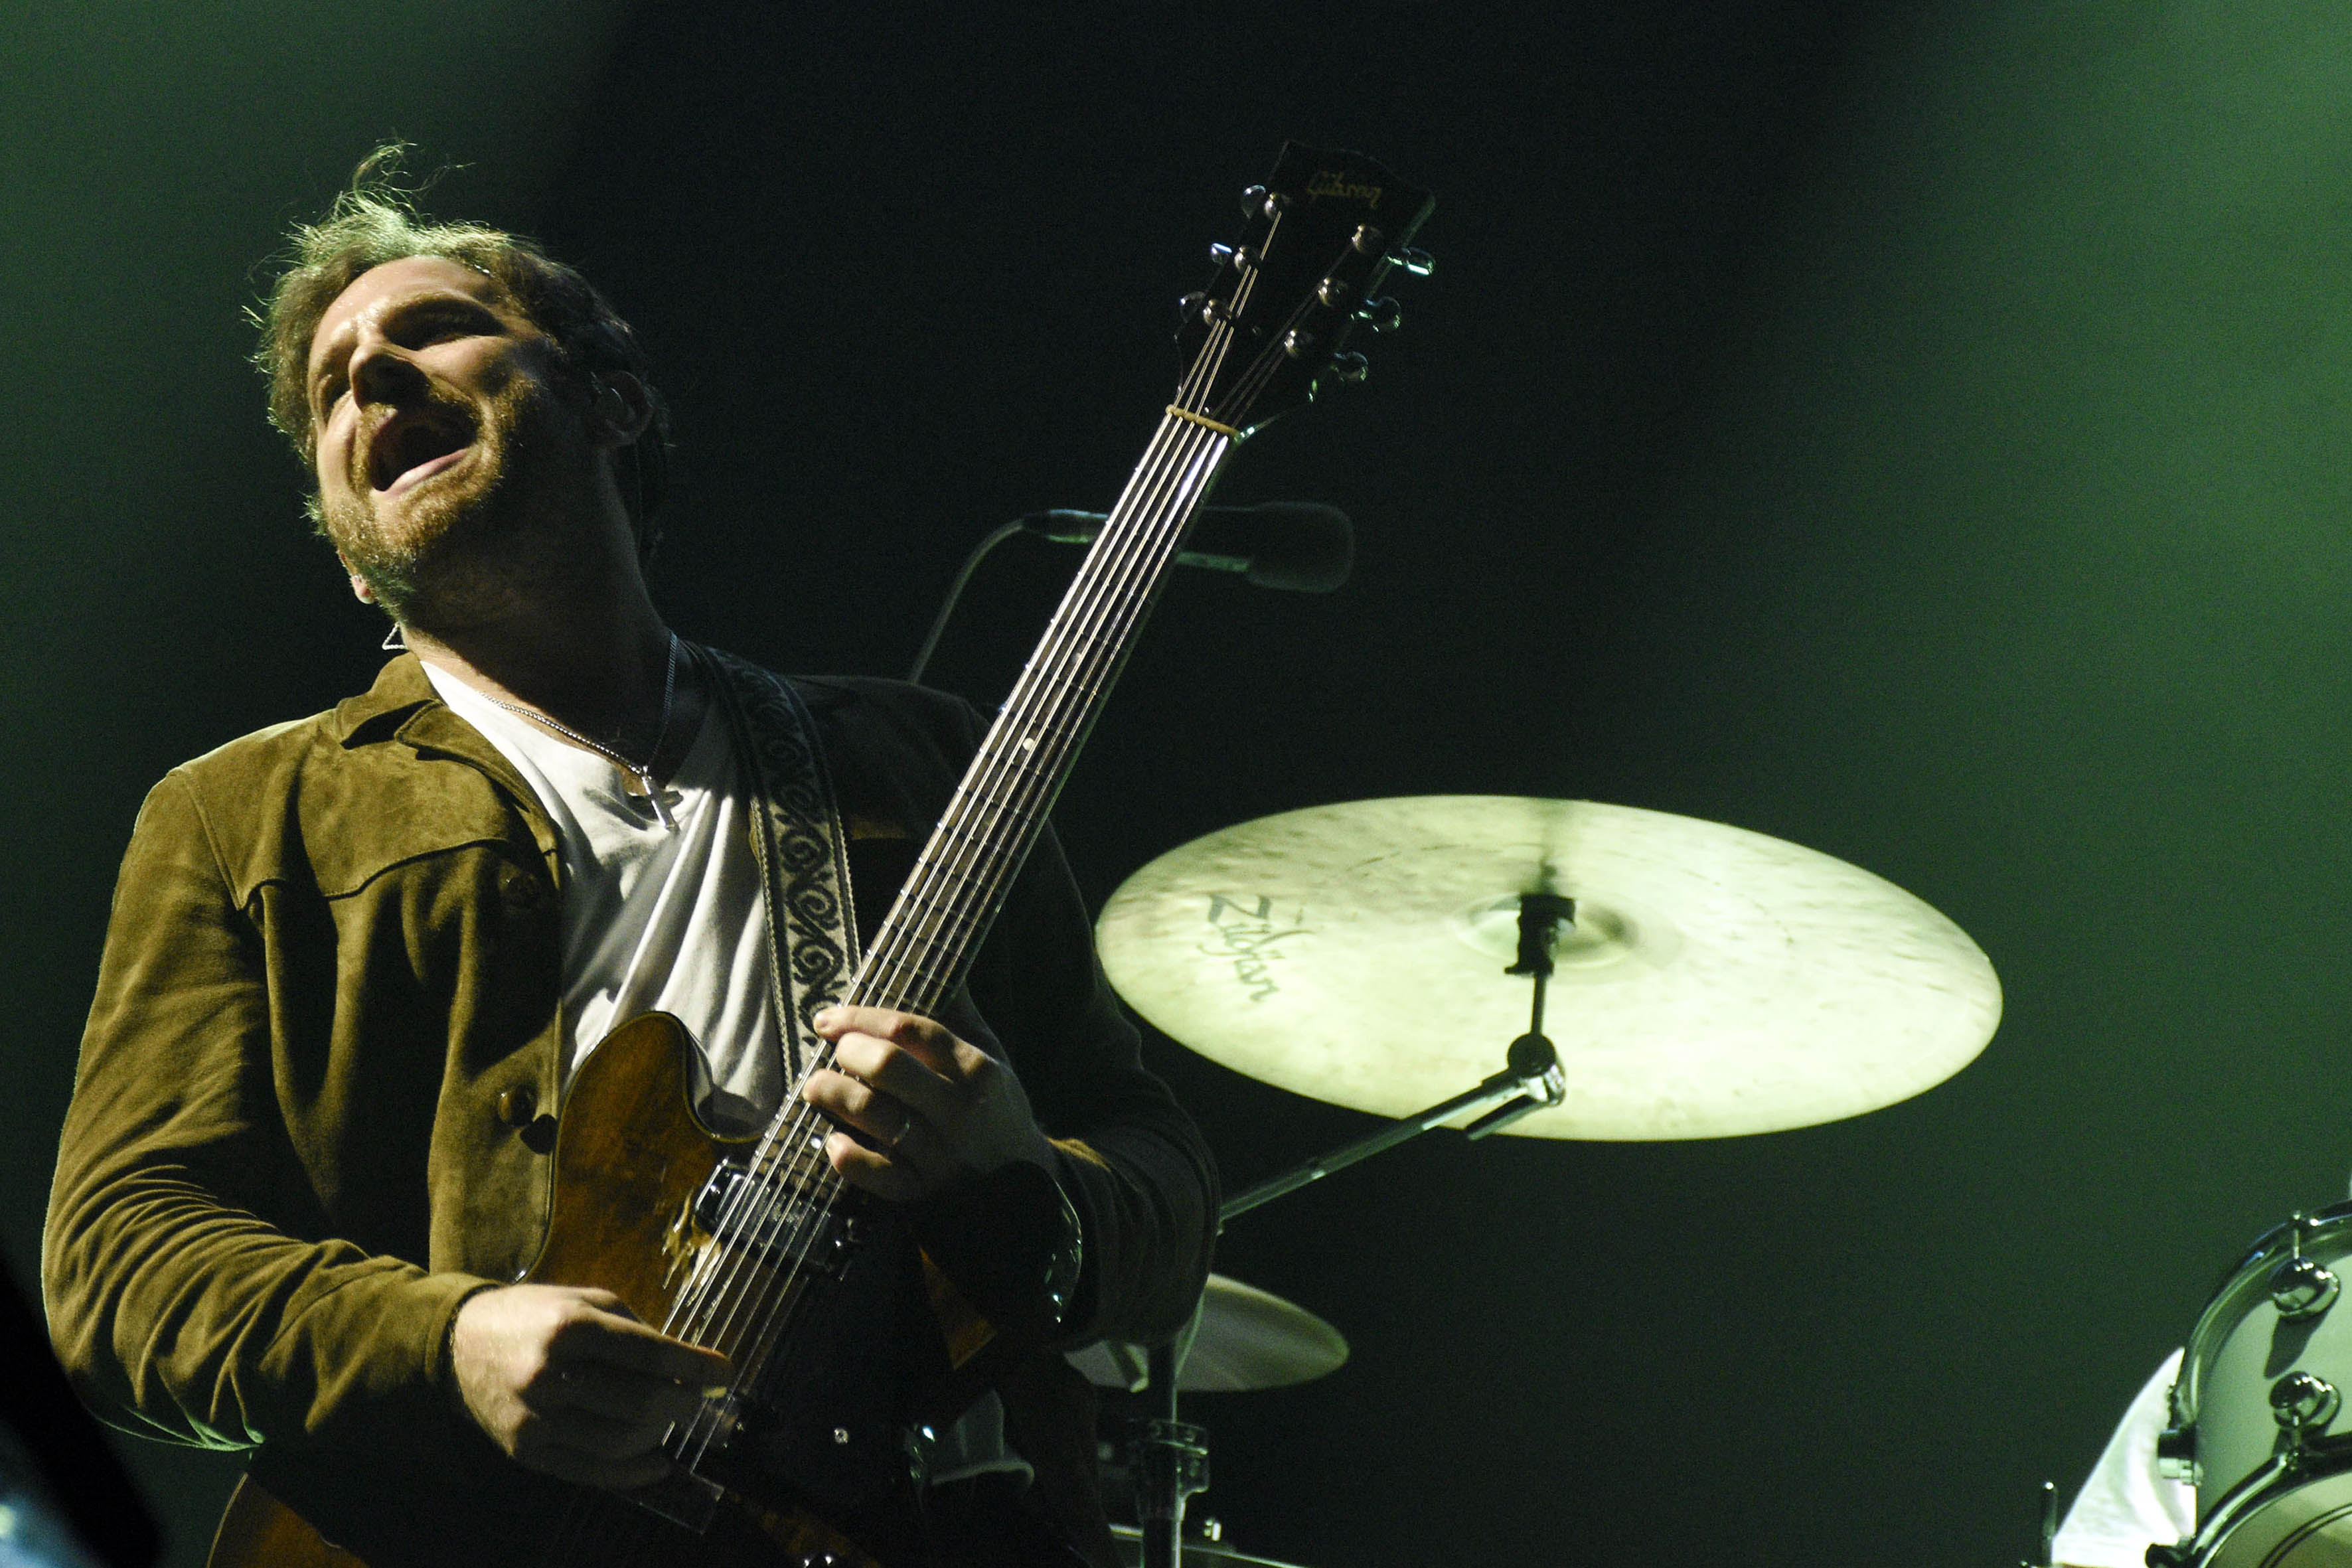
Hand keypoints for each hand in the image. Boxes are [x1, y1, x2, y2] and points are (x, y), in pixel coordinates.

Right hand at [449, 1283, 732, 1489]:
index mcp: (571, 1327)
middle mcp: (550, 1375)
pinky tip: (657, 1462)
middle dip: (683, 1403)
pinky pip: (591, 1472)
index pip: (650, 1354)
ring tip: (671, 1421)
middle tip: (696, 1399)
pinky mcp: (526, 1452)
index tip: (726, 1373)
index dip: (696, 1366)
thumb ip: (638, 1331)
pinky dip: (633, 1473)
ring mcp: (535, 1419)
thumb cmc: (536, 1316)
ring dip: (660, 1435)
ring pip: (621, 1443)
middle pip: (641, 1404)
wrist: (459, 1344)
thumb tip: (688, 1366)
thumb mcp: (587, 1301)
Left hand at [801, 1005, 1055, 1202]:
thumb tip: (939, 963)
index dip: (861, 1017)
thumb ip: (961, 1015)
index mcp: (975, 1069)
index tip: (829, 1018)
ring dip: (833, 1095)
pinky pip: (875, 1176)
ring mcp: (940, 1153)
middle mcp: (959, 1109)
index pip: (910, 1030)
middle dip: (848, 1051)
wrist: (1023, 1182)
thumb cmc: (995, 1106)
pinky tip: (833, 1141)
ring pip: (873, 1116)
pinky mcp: (923, 1190)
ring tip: (815, 1087)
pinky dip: (847, 1157)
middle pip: (887, 1067)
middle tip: (832, 1050)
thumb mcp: (992, 1056)